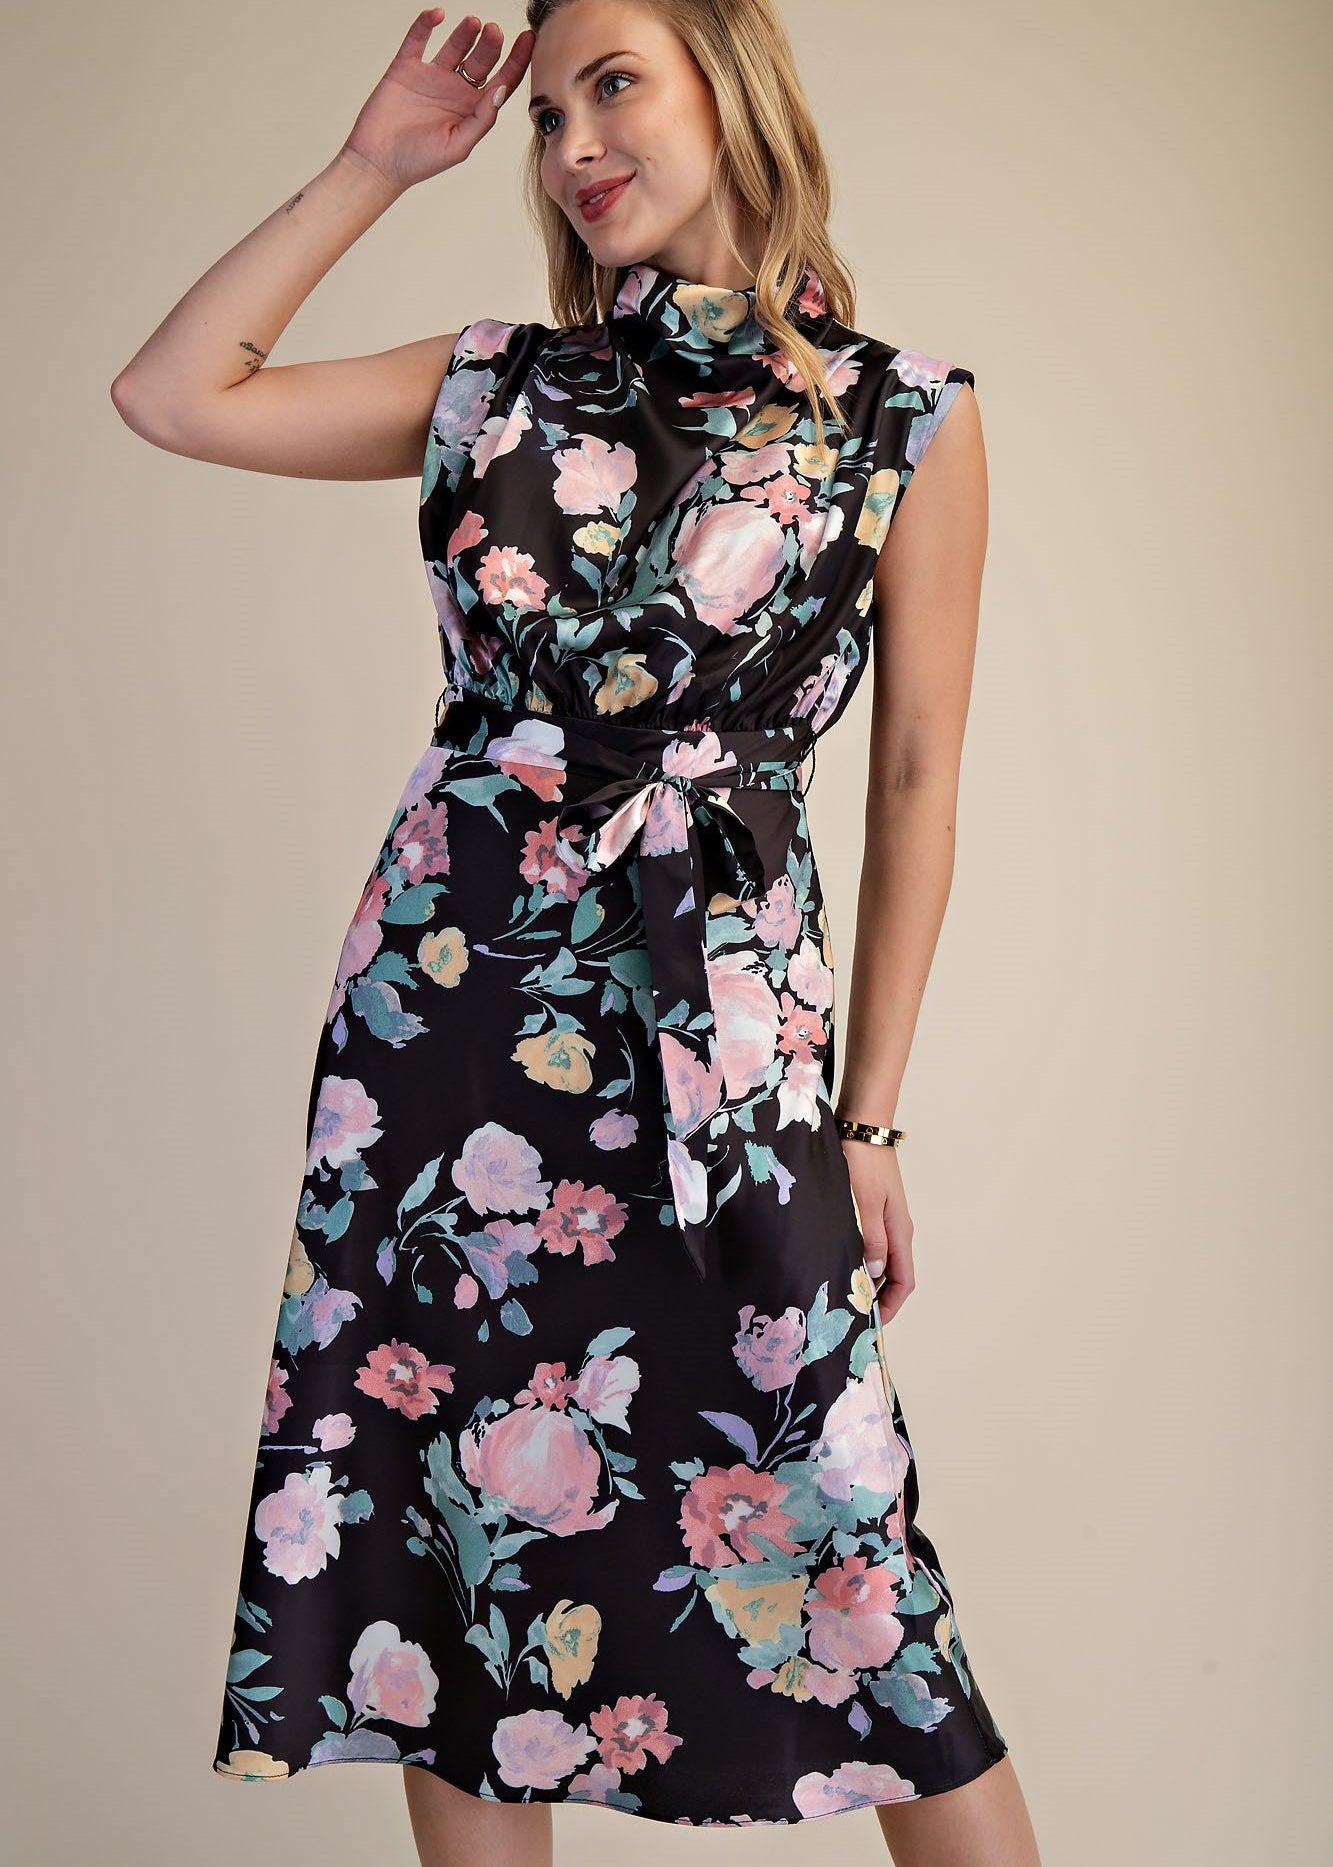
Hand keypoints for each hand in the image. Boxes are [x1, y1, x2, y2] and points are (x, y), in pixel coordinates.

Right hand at [340, 9, 534, 195]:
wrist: (378, 162)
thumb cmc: (419, 162)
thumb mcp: (458, 146)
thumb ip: (481, 119)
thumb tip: (501, 91)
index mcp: (472, 110)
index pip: (501, 80)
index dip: (516, 61)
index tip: (528, 40)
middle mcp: (455, 90)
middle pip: (481, 60)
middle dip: (491, 45)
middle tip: (494, 32)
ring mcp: (431, 77)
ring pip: (454, 46)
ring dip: (466, 33)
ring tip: (474, 23)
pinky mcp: (406, 67)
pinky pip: (418, 39)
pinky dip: (426, 24)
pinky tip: (437, 15)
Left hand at [842, 1138, 915, 1324]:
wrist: (863, 1127)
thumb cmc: (862, 1162)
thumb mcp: (863, 1203)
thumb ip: (870, 1239)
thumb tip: (875, 1274)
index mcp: (899, 1231)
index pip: (905, 1281)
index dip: (892, 1306)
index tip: (873, 1325)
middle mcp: (897, 1229)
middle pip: (895, 1275)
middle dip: (879, 1298)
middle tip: (854, 1316)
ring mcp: (887, 1219)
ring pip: (883, 1260)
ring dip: (869, 1280)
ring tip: (845, 1294)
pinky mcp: (874, 1209)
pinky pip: (873, 1244)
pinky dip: (861, 1260)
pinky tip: (840, 1261)